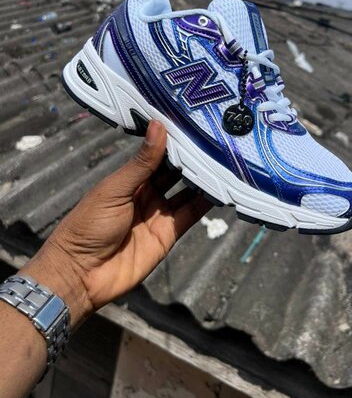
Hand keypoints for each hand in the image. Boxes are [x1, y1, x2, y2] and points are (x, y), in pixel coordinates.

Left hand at [22, 121, 211, 325]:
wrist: (82, 274)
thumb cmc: (89, 224)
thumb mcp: (115, 188)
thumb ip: (142, 161)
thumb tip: (158, 124)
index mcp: (130, 179)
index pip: (156, 155)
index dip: (173, 141)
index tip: (193, 123)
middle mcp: (146, 194)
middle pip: (174, 173)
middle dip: (191, 158)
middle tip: (216, 139)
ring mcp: (159, 214)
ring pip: (186, 192)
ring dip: (202, 179)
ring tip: (224, 160)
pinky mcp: (168, 235)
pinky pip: (190, 215)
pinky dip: (205, 203)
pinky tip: (221, 189)